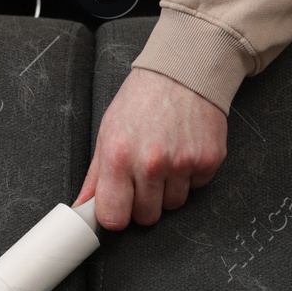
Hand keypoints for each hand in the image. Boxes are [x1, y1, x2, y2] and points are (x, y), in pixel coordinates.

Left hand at [75, 67, 227, 229]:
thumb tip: (83, 206)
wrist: (182, 74)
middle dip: (144, 203)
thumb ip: (96, 175)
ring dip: (168, 189)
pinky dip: (190, 175)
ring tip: (165, 159)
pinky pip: (196, 187)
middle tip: (144, 177)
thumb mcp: (108, 132)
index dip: (116, 215)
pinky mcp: (208, 160)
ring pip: (173, 204)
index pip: (114, 217)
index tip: (119, 206)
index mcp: (119, 156)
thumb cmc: (142, 99)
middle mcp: (151, 163)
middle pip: (147, 217)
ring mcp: (183, 163)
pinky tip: (183, 151)